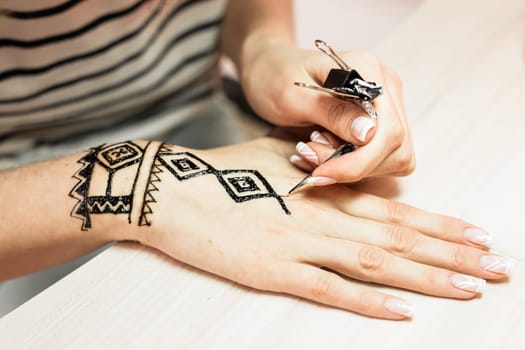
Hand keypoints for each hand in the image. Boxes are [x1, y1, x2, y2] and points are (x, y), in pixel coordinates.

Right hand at [123, 137, 510, 319]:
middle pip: (399, 238)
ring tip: (469, 289)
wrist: (171, 191)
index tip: (476, 235)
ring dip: (426, 278)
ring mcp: (300, 244)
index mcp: (322, 189)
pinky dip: (367, 303)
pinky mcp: (274, 271)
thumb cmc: (221, 171)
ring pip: (376, 263)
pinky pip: (329, 290)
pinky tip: (401, 312)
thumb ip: (312, 165)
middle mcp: (321, 216)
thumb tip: (340, 168)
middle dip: (451, 254)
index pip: (395, 209)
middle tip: (496, 268)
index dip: (439, 224)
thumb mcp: (272, 156)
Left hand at [240, 38, 414, 181]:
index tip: (322, 171)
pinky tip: (320, 153)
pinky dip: (349, 166)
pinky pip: (378, 159)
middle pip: (396, 148)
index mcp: (369, 71)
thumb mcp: (292, 96)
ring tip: (311, 149)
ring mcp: (386, 106)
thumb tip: (369, 133)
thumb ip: (331, 112)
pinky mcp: (379, 124)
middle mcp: (386, 87)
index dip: (360, 161)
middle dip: (352, 164)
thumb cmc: (275, 76)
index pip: (389, 130)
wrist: (269, 69)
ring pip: (391, 158)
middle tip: (309, 153)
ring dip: (350, 166)